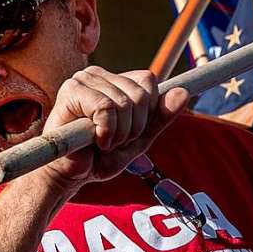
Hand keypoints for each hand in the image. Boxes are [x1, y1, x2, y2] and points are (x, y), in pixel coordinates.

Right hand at [42, 67, 188, 186]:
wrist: (68, 175)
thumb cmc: (98, 158)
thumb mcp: (138, 140)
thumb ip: (160, 118)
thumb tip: (184, 92)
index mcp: (114, 81)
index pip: (148, 81)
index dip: (146, 112)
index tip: (128, 133)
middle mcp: (98, 75)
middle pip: (140, 92)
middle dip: (134, 127)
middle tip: (114, 142)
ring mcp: (83, 80)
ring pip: (125, 102)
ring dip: (120, 133)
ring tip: (103, 143)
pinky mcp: (71, 91)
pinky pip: (106, 107)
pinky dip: (107, 131)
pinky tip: (95, 140)